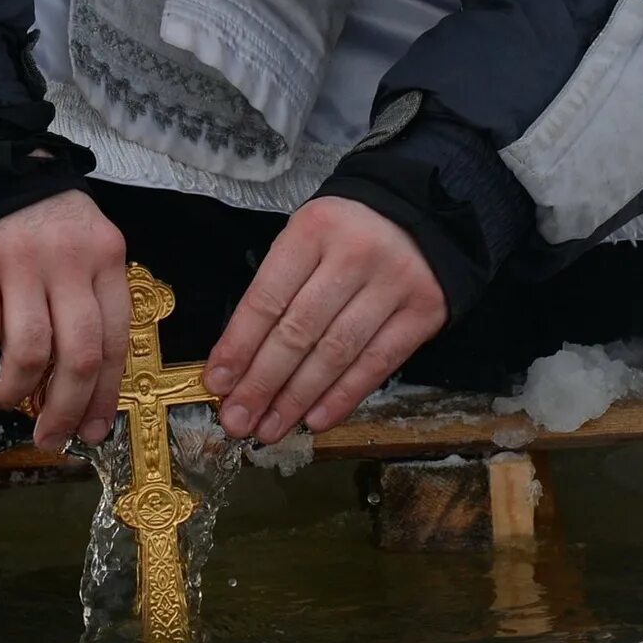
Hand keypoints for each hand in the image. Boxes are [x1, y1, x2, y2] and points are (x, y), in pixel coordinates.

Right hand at [0, 189, 130, 448]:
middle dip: (66, 409)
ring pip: (29, 351)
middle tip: (50, 438)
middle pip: (79, 356)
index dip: (105, 395)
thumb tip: (79, 386)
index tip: (93, 430)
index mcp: (105, 258)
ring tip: (1, 397)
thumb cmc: (35, 218)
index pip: (115, 340)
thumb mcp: (79, 246)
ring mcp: (20, 259)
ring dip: (14, 390)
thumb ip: (85, 301)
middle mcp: (68, 259)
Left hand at [206, 196, 445, 442]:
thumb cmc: (347, 233)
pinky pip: (377, 363)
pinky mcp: (424, 311)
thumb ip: (278, 291)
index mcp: (314, 230)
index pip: (268, 298)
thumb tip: (239, 362)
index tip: (217, 382)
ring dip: (297, 399)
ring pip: (336, 353)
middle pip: (299, 331)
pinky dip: (343, 396)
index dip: (239, 345)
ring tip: (270, 429)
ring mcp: (394, 283)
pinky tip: (315, 420)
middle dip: (262, 383)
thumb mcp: (306, 239)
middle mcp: (356, 254)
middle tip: (237, 420)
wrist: (422, 213)